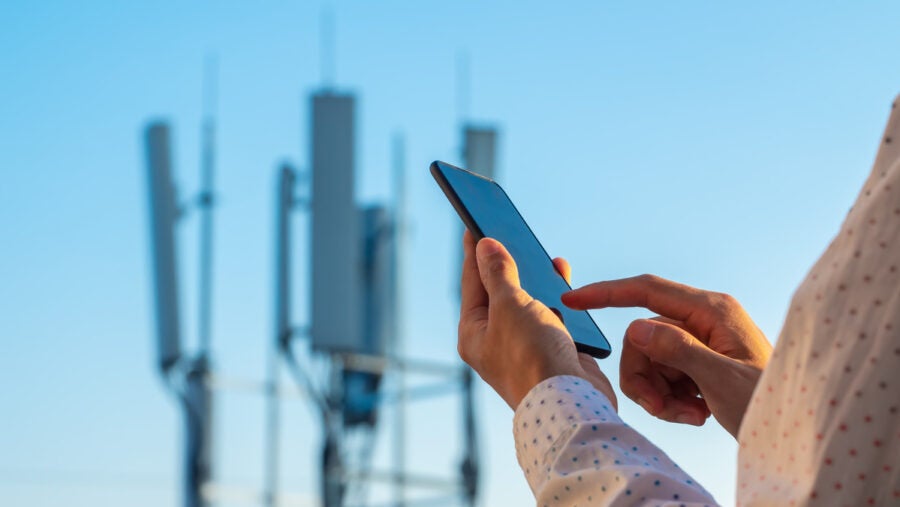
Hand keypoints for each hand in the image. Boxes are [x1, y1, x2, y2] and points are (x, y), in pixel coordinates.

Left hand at [457, 231, 616, 409]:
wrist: (571, 402)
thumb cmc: (532, 356)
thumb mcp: (509, 305)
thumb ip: (498, 273)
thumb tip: (484, 246)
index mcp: (473, 332)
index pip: (471, 281)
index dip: (475, 250)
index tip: (475, 221)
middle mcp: (495, 340)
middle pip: (499, 291)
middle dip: (508, 261)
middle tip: (510, 230)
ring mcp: (524, 347)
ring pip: (529, 302)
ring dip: (537, 279)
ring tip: (543, 256)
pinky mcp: (552, 351)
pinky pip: (553, 316)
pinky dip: (558, 297)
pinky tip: (564, 281)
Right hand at [562, 275, 771, 436]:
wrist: (794, 431)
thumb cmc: (769, 403)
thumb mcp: (722, 381)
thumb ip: (678, 351)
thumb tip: (635, 328)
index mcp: (712, 310)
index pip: (647, 290)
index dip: (606, 293)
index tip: (572, 300)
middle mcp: (703, 319)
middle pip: (642, 336)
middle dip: (644, 376)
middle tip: (662, 408)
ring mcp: (700, 341)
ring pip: (649, 359)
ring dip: (658, 393)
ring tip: (687, 415)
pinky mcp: (698, 362)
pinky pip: (662, 374)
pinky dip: (670, 399)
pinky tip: (696, 414)